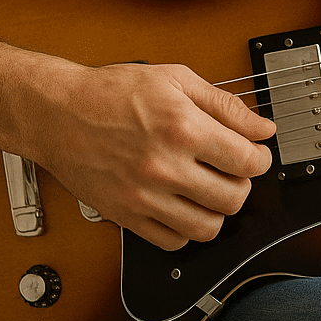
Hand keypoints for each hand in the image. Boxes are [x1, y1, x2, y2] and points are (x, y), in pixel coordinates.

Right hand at [29, 61, 276, 250]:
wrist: (57, 113)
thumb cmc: (112, 92)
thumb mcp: (176, 79)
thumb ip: (225, 105)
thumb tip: (262, 127)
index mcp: (183, 128)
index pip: (248, 161)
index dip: (262, 158)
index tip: (257, 153)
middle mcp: (165, 166)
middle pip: (233, 198)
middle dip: (243, 184)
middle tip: (233, 171)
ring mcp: (144, 196)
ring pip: (207, 227)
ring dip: (217, 210)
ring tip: (210, 189)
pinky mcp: (125, 215)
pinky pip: (172, 242)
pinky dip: (186, 229)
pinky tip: (183, 205)